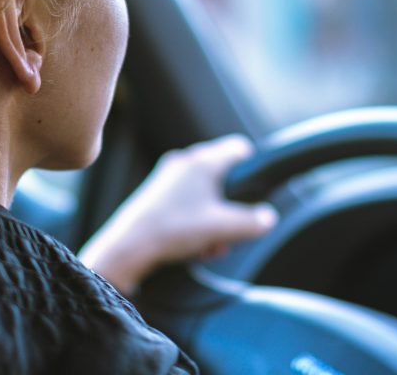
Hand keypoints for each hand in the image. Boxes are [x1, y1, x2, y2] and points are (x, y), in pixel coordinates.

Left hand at [78, 134, 279, 295]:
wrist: (128, 247)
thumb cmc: (174, 230)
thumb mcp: (223, 228)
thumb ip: (252, 222)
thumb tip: (268, 218)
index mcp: (202, 161)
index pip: (239, 149)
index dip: (253, 168)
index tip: (256, 192)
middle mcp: (184, 162)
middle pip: (223, 176)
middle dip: (232, 207)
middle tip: (232, 231)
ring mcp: (168, 178)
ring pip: (205, 193)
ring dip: (215, 219)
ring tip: (212, 246)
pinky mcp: (156, 195)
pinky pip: (187, 202)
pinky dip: (197, 222)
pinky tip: (196, 247)